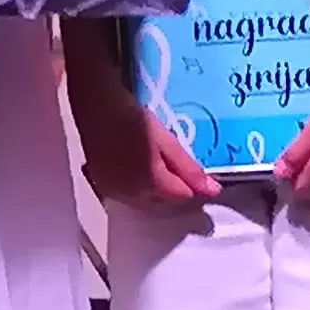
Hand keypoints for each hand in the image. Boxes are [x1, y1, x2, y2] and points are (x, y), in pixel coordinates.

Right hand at [72, 70, 219, 206]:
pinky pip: (126, 196)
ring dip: (156, 190)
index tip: (194, 168)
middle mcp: (132, 196)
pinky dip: (136, 187)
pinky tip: (135, 168)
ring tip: (155, 163)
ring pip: (145, 202)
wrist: (96, 107)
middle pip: (164, 202)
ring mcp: (114, 193)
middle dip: (175, 188)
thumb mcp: (167, 140)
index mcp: (152, 184)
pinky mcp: (101, 186)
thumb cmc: (133, 119)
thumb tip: (212, 191)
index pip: (183, 196)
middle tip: (176, 163)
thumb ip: (189, 169)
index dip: (193, 183)